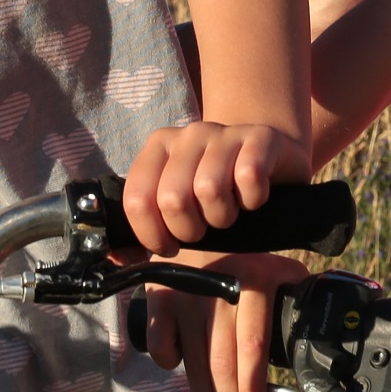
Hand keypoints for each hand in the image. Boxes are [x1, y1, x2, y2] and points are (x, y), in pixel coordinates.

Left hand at [118, 121, 311, 251]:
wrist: (270, 160)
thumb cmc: (219, 190)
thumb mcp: (179, 205)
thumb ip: (147, 226)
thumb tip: (120, 258)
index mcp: (159, 147)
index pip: (137, 198)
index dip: (151, 235)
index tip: (168, 246)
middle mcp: (188, 135)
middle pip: (172, 198)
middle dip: (189, 230)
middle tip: (203, 229)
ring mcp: (224, 133)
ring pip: (209, 189)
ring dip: (222, 216)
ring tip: (228, 212)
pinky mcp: (259, 138)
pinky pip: (248, 177)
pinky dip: (252, 200)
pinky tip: (253, 198)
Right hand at [139, 251, 304, 391]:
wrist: (198, 226)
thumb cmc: (244, 260)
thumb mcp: (275, 269)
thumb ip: (295, 296)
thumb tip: (317, 335)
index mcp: (256, 279)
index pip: (253, 343)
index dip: (252, 382)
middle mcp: (219, 286)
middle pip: (222, 362)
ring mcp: (186, 294)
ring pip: (193, 363)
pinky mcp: (159, 299)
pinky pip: (162, 349)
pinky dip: (172, 364)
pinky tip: (185, 361)